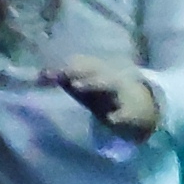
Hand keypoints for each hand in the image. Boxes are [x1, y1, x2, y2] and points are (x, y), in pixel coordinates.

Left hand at [45, 57, 165, 140]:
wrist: (143, 108)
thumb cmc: (104, 95)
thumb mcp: (85, 86)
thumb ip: (64, 79)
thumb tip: (39, 74)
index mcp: (97, 70)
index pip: (79, 63)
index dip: (61, 67)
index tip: (43, 74)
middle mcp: (108, 76)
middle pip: (92, 69)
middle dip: (74, 70)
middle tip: (57, 73)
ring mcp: (121, 92)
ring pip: (108, 83)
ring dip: (92, 83)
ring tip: (76, 86)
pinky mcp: (132, 111)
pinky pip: (126, 113)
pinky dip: (119, 116)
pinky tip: (110, 119)